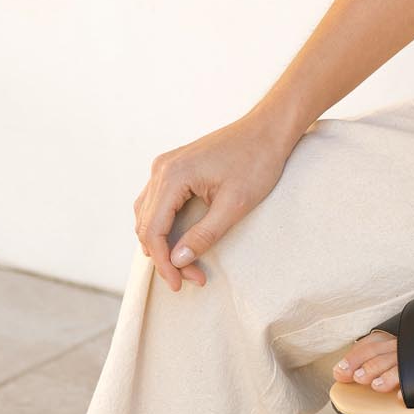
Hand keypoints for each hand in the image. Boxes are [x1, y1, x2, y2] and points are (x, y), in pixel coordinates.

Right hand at [133, 110, 295, 290]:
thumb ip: (204, 234)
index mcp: (172, 175)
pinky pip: (156, 202)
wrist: (268, 129)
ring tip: (186, 265)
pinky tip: (179, 241)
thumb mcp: (235, 204)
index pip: (153, 229)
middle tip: (190, 278)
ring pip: (147, 214)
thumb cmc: (257, 162)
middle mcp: (161, 168)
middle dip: (165, 256)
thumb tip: (178, 260)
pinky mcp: (174, 167)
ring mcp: (165, 166)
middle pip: (146, 224)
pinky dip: (163, 225)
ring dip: (162, 242)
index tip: (179, 283)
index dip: (163, 262)